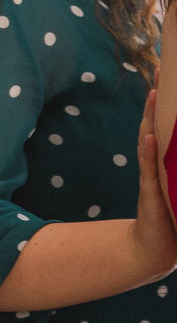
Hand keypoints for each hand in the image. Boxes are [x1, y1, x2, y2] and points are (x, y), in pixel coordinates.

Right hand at [130, 90, 176, 285]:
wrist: (157, 250)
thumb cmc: (173, 219)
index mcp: (163, 161)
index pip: (161, 125)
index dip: (162, 102)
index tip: (165, 76)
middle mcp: (155, 164)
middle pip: (152, 125)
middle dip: (155, 100)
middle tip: (159, 72)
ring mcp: (151, 177)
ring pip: (149, 141)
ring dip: (149, 118)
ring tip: (154, 94)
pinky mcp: (152, 194)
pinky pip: (149, 169)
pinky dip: (147, 152)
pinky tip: (148, 136)